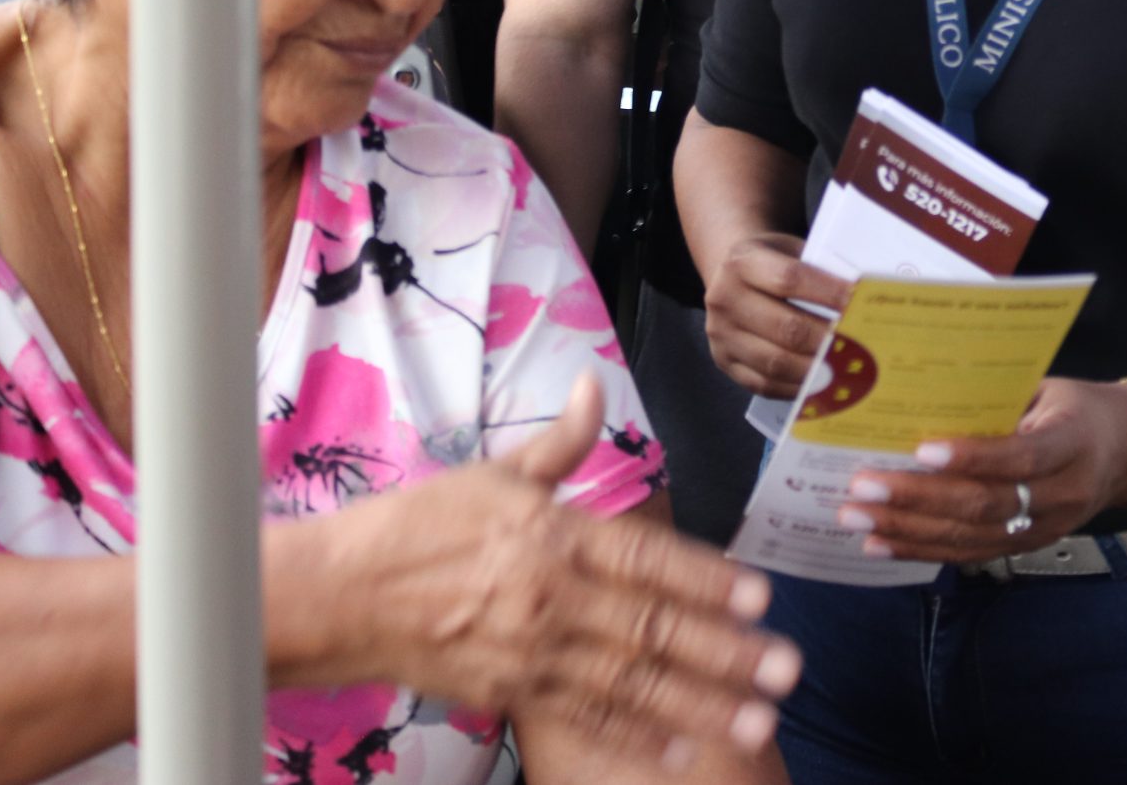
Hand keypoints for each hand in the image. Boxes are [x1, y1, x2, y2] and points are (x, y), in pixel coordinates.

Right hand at [326, 375, 799, 764]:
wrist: (340, 596)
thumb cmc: (418, 527)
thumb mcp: (492, 473)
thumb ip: (560, 442)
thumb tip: (593, 381)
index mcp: (554, 535)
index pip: (646, 558)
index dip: (705, 579)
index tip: (760, 596)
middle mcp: (551, 598)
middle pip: (651, 629)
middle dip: (725, 652)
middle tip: (786, 669)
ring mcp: (532, 652)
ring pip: (630, 683)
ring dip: (699, 702)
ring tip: (756, 719)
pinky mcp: (512, 693)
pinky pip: (586, 718)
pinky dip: (637, 736)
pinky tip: (684, 746)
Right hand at [702, 233, 850, 399]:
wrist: (728, 274)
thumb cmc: (772, 262)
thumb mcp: (790, 250)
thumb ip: (819, 271)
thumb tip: (865, 301)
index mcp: (743, 262)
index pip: (789, 279)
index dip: (828, 293)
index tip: (859, 304)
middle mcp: (725, 298)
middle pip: (785, 327)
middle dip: (827, 340)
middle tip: (861, 348)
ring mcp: (721, 335)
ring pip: (774, 362)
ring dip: (816, 370)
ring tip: (846, 371)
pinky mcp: (724, 362)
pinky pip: (764, 384)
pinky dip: (797, 388)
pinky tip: (822, 384)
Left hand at [835, 378, 1126, 564]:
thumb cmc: (1074, 407)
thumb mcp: (1046, 388)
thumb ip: (995, 399)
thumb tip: (919, 399)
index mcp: (1072, 442)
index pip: (1020, 455)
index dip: (971, 457)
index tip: (921, 450)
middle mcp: (1062, 494)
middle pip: (985, 505)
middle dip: (917, 499)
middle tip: (862, 487)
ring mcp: (1045, 528)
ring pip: (970, 537)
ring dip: (908, 530)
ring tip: (857, 519)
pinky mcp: (1027, 547)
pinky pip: (969, 554)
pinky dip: (921, 550)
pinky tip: (881, 544)